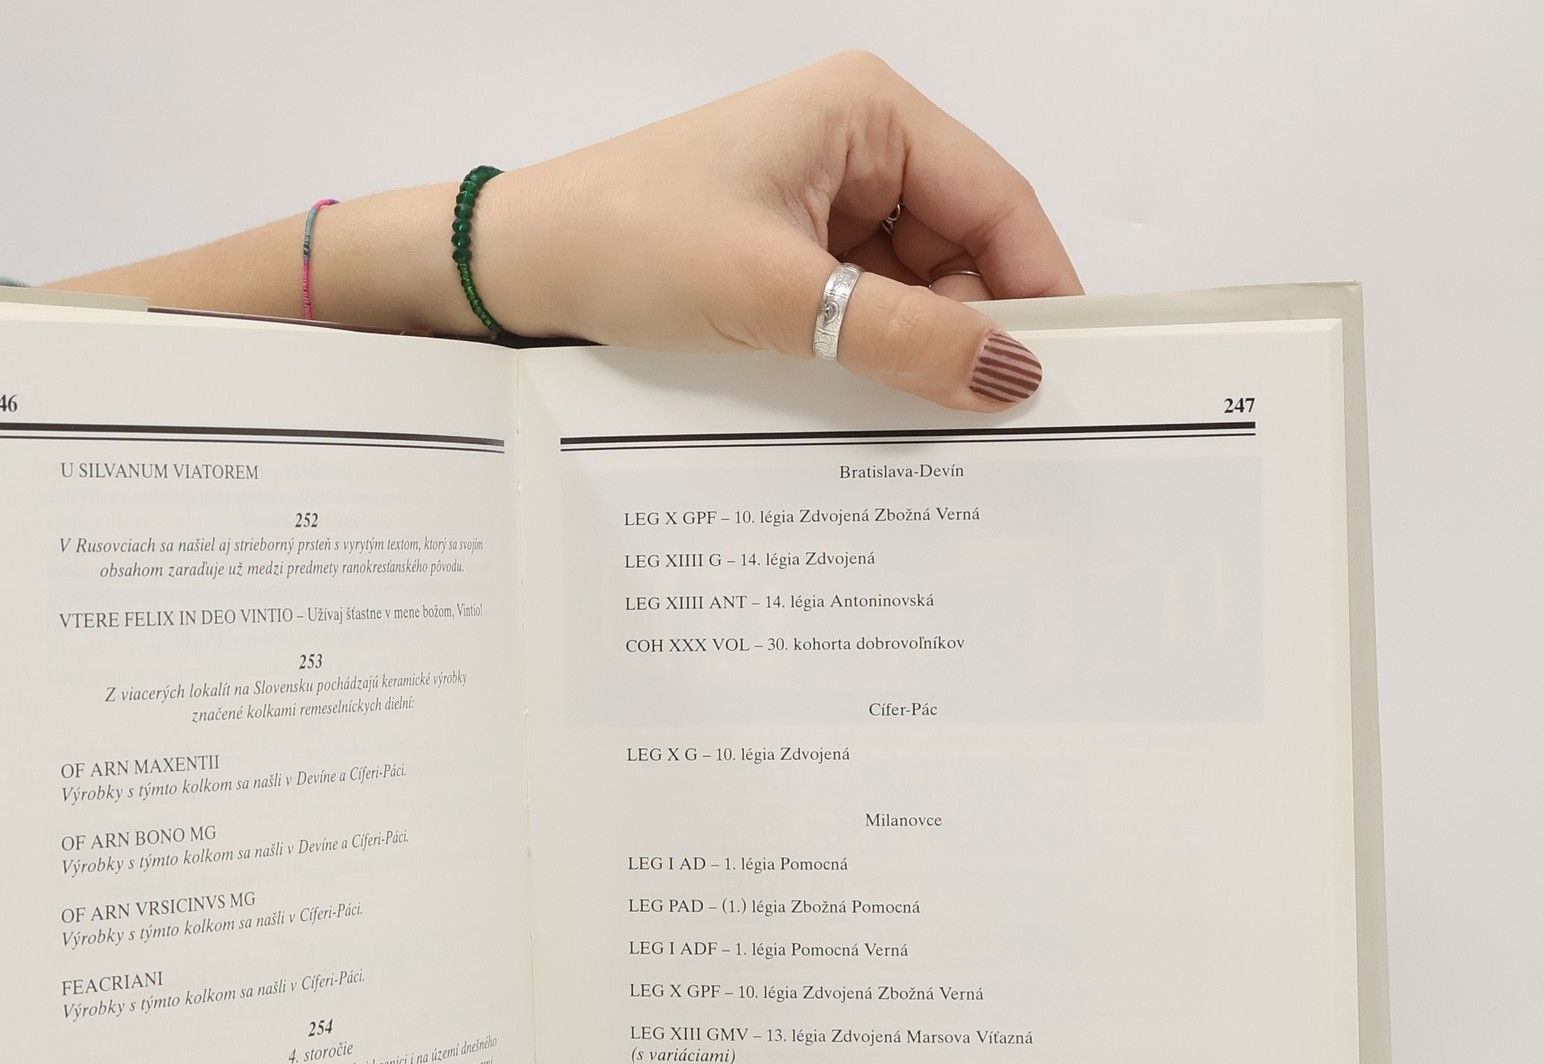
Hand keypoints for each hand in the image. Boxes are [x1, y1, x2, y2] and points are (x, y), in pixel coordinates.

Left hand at [57, 52, 1079, 411]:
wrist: (512, 271)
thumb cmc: (625, 243)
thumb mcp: (780, 297)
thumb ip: (904, 337)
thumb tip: (1012, 376)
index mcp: (868, 115)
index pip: (999, 201)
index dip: (1040, 289)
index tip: (1067, 375)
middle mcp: (854, 149)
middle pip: (964, 250)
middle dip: (978, 333)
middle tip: (1000, 429)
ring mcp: (818, 206)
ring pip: (914, 291)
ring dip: (921, 355)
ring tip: (933, 433)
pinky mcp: (784, 258)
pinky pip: (861, 313)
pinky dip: (874, 361)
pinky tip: (877, 415)